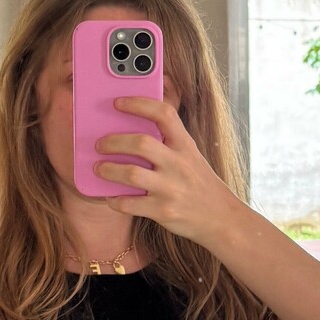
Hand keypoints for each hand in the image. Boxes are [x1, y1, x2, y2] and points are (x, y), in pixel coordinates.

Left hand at [93, 95, 242, 250]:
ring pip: (131, 173)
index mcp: (185, 145)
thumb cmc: (198, 182)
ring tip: (99, 168)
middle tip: (99, 144)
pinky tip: (111, 197)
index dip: (139, 104)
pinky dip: (114, 200)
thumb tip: (129, 131)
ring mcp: (171, 188)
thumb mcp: (190, 156)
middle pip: (141, 143)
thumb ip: (168, 143)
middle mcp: (179, 164)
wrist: (220, 217)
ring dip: (108, 170)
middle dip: (113, 142)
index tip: (118, 102)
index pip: (164, 114)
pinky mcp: (163, 211)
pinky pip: (129, 204)